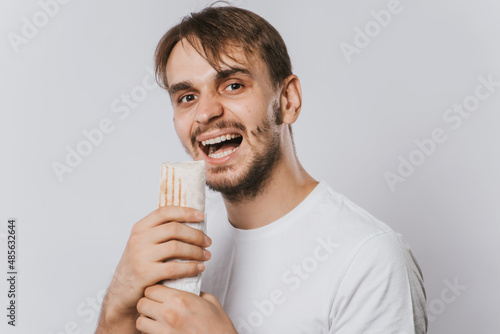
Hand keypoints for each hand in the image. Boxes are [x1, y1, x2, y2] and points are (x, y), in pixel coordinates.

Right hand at [98, 206, 210, 327]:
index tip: (201, 216)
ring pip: (176, 247)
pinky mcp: (145, 274)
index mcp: (140, 227)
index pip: (165, 212)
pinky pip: (174, 268)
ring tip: (206, 256)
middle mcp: (139, 239)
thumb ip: (162, 232)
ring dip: (196, 251)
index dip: (185, 212)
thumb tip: (193, 223)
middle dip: (196, 235)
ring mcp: (141, 256)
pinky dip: (191, 267)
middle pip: (174, 229)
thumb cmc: (140, 264)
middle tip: (208, 242)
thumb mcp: (144, 243)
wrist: (122, 291)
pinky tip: (199, 268)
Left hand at [136, 285, 236, 333]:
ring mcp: (164, 331)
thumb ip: (194, 292)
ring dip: (146, 319)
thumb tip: (187, 288)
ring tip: (155, 319)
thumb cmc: (218, 326)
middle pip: (142, 303)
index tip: (160, 292)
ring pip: (140, 321)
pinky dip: (150, 332)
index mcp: (180, 300)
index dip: (155, 290)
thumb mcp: (209, 301)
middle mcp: (169, 314)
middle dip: (147, 303)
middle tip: (156, 305)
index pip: (152, 289)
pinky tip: (160, 330)